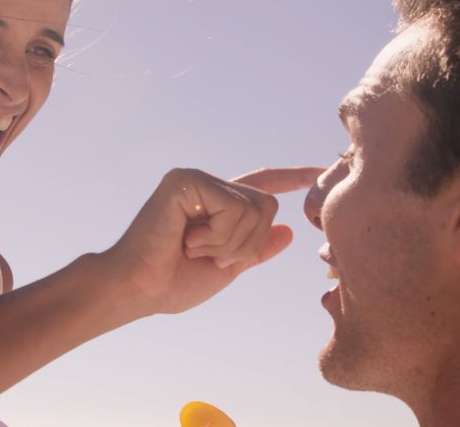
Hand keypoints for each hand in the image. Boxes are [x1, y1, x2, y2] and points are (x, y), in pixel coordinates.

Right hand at [101, 166, 322, 317]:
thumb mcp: (226, 268)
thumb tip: (288, 230)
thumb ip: (256, 248)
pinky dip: (216, 235)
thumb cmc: (171, 282)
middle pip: (267, 206)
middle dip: (247, 244)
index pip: (262, 184)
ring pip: (253, 209)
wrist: (138, 288)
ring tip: (193, 248)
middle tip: (209, 256)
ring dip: (229, 244)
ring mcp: (196, 178)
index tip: (321, 171)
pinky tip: (187, 239)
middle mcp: (208, 184)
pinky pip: (232, 207)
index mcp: (217, 203)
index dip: (293, 177)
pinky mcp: (186, 180)